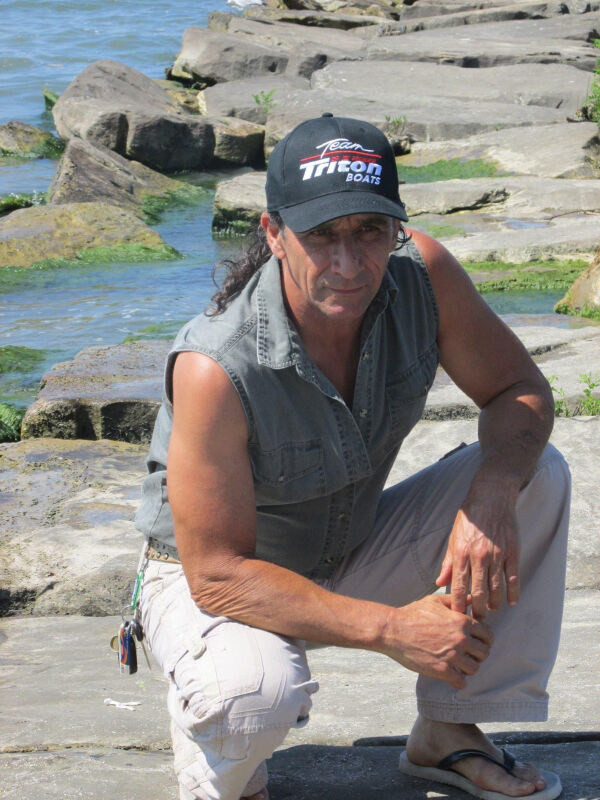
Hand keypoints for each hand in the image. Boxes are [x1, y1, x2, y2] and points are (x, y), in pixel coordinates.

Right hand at [381, 595, 492, 688]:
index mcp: (462, 621)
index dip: (484, 640)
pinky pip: (461, 682)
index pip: (488, 635)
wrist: (393, 630)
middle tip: (468, 655)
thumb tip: (472, 598)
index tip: (477, 643)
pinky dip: (458, 681)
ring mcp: (452, 656)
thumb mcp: (435, 601)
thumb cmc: (412, 613)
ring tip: (459, 666)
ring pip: (474, 668)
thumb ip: (456, 601)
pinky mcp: (442, 670)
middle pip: (484, 653)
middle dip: (478, 655)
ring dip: (468, 668)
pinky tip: (452, 676)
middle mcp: (461, 639)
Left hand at [436, 491, 520, 620]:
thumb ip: (448, 562)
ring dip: (494, 604)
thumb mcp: (453, 538)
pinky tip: (511, 602)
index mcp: (461, 554)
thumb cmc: (469, 518)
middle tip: (477, 620)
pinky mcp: (512, 552)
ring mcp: (497, 555)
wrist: (491, 497)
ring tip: (491, 610)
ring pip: (496, 588)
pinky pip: (513, 578)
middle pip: (479, 592)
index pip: (458, 587)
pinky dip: (513, 593)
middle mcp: (479, 557)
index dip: (459, 605)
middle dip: (477, 610)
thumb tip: (439, 581)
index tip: (458, 618)